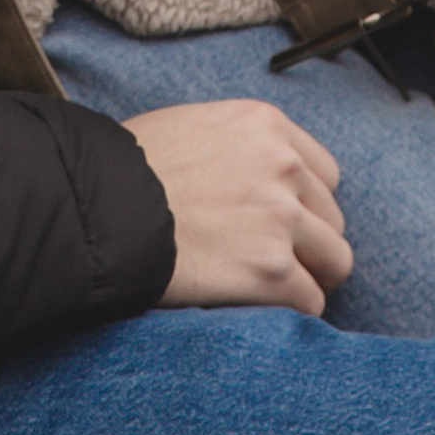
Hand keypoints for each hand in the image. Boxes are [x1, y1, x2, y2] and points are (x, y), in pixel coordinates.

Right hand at [124, 99, 351, 315]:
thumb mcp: (191, 127)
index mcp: (266, 125)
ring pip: (334, 261)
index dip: (304, 204)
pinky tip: (261, 307)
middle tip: (276, 261)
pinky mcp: (272, 269)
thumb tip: (256, 176)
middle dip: (309, 242)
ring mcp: (281, 218)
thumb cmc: (129, 171)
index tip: (284, 224)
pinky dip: (290, 310)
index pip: (324, 173)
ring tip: (276, 289)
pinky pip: (310, 301)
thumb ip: (239, 146)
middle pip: (332, 218)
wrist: (100, 210)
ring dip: (308, 277)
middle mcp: (283, 166)